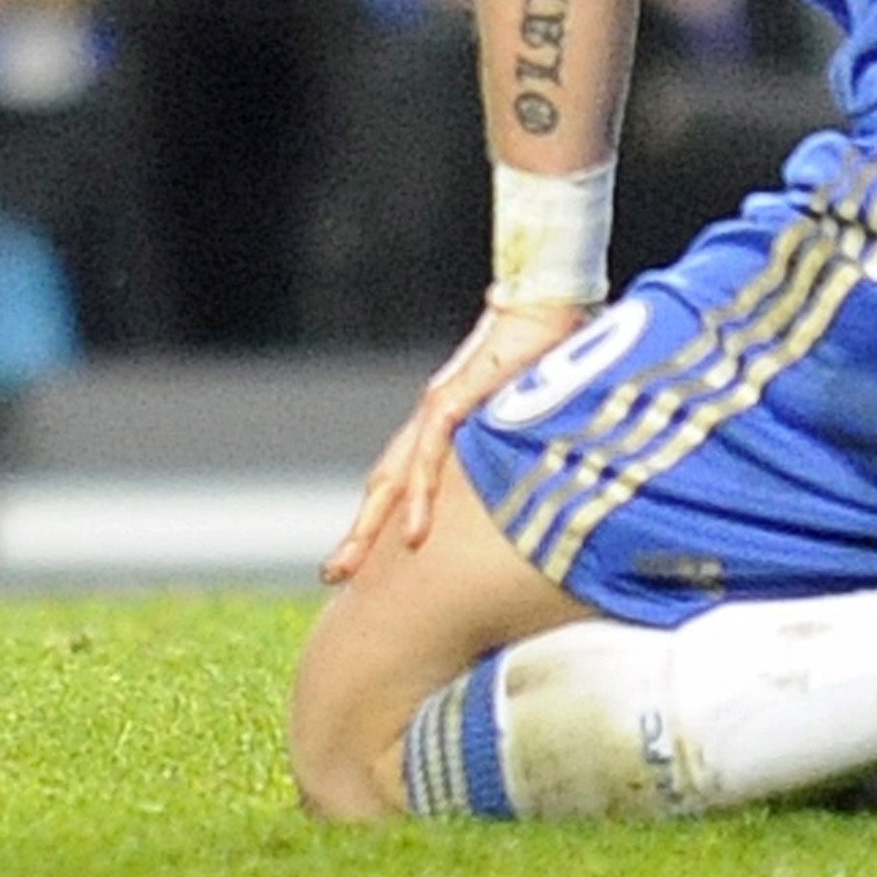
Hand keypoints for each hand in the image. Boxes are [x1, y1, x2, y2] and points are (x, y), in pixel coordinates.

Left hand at [321, 296, 586, 581]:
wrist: (544, 301)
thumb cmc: (542, 353)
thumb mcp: (524, 415)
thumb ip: (516, 447)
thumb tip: (537, 486)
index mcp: (443, 425)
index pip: (402, 479)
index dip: (381, 519)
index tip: (362, 561)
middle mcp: (431, 420)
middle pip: (385, 486)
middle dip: (359, 534)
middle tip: (331, 575)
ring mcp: (438, 409)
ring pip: (396, 478)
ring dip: (373, 526)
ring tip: (351, 566)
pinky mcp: (453, 399)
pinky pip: (430, 456)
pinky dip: (421, 496)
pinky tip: (414, 534)